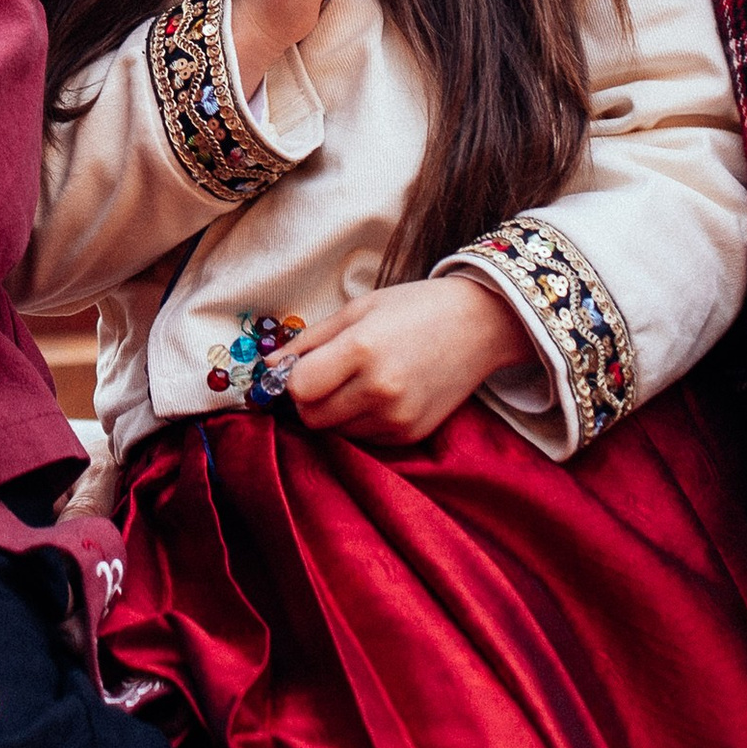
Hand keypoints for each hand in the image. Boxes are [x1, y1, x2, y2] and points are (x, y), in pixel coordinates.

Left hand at [286, 277, 532, 443]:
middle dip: (309, 399)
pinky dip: (360, 421)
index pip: (299, 389)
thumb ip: (309, 341)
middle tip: (327, 375)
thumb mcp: (358, 309)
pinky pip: (363, 439)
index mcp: (361, 350)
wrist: (479, 325)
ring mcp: (398, 417)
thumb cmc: (415, 308)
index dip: (292, 380)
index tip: (303, 367)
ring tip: (359, 381)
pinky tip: (379, 394)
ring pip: (336, 431)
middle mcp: (380, 390)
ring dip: (335, 411)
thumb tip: (267, 368)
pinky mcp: (411, 435)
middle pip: (312, 417)